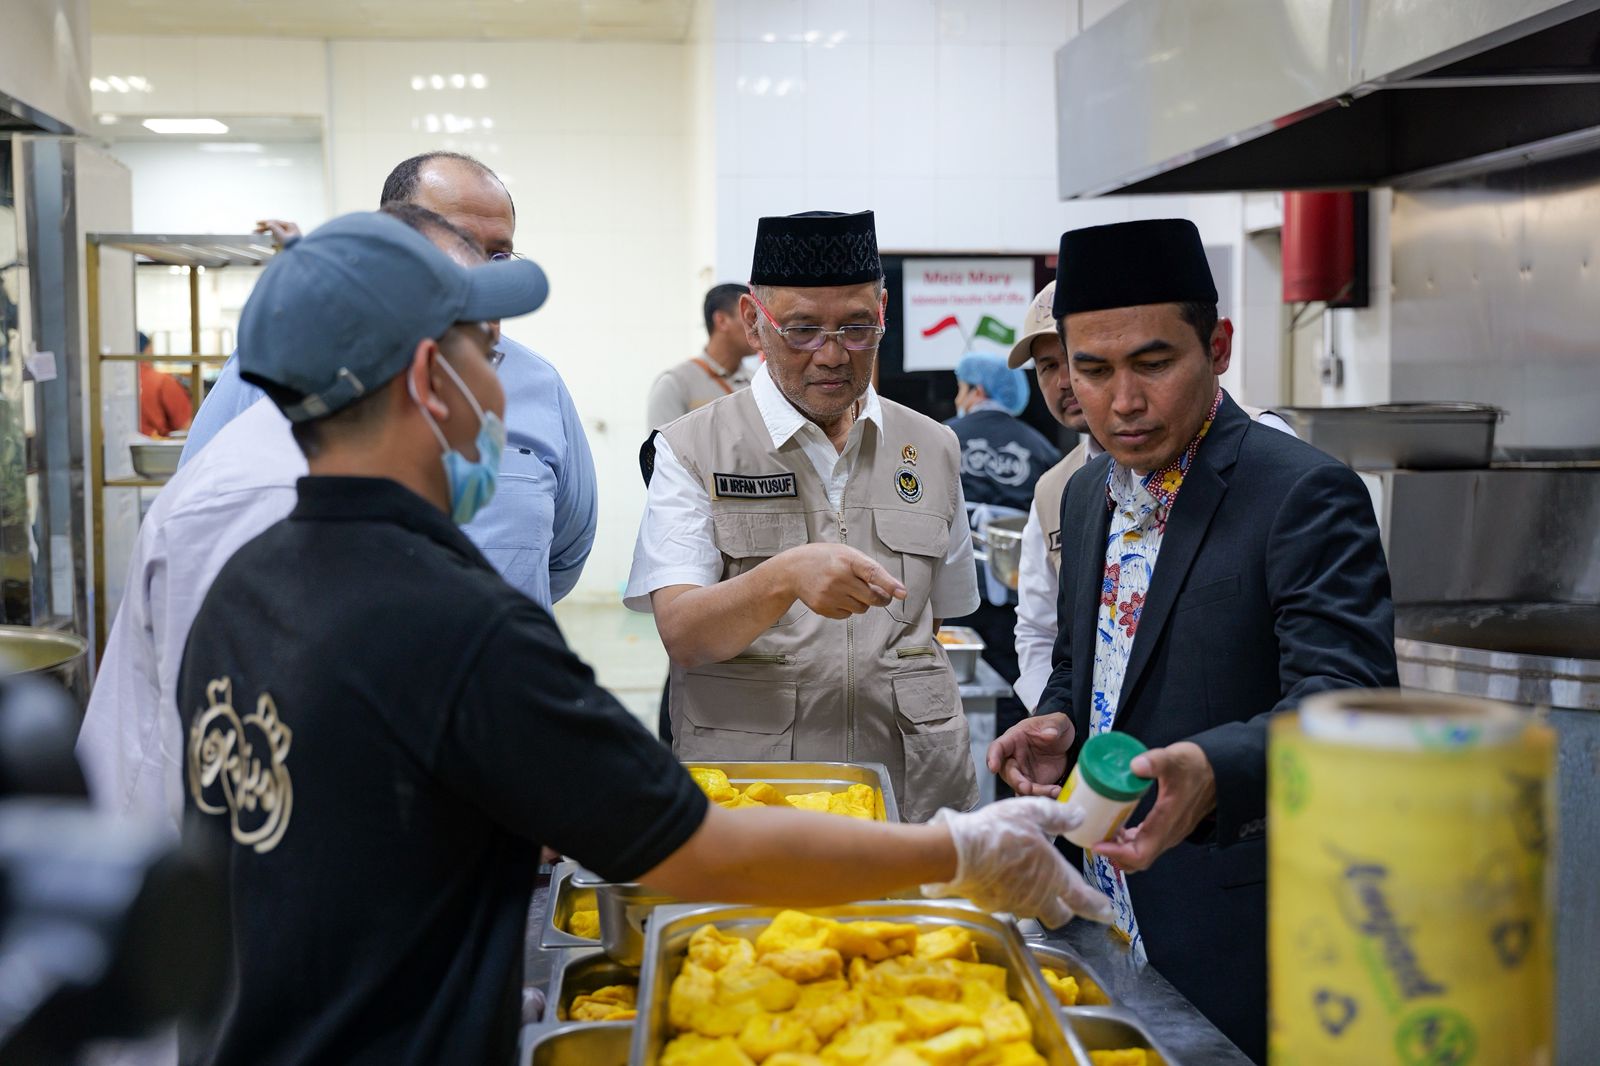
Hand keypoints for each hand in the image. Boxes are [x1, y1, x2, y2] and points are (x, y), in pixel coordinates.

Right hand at [254, 218, 301, 246]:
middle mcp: (291, 229)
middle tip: (256, 230)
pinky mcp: (290, 243)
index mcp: (290, 226)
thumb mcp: (282, 237)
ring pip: (276, 233)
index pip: (275, 222)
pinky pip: (280, 240)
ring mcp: (291, 236)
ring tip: (259, 234)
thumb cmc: (294, 247)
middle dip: (265, 228)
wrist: (300, 257)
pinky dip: (274, 241)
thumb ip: (275, 229)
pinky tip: (271, 245)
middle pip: (275, 227)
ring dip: (268, 234)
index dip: (265, 222)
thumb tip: (268, 223)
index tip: (257, 223)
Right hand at [782, 543, 905, 619]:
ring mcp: (829, 595)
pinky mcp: (823, 608)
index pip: (872, 573)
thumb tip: (892, 588)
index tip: (901, 594)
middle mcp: (838, 578)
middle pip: (872, 598)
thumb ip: (868, 568)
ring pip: (861, 608)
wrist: (793, 570)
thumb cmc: (825, 559)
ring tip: (849, 590)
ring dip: (862, 603)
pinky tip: (837, 596)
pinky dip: (847, 608)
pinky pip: (847, 615)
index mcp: (847, 560)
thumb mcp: (846, 553)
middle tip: (882, 596)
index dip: (889, 584)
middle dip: (881, 599)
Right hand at [922, 798, 1112, 926]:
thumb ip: (1058, 816)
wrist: (957, 853)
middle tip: (1064, 897)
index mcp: (1053, 875)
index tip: (1108, 913)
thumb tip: (1080, 817)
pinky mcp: (993, 905)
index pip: (1082, 899)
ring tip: (1027, 879)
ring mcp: (1014, 904)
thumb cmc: (998, 831)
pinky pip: (1009, 904)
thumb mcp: (1031, 812)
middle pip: (1060, 915)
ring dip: (1036, 899)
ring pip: (1033, 910)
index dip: (1098, 907)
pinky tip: (1002, 877)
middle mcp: (1037, 896)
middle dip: (1066, 909)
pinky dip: (1011, 894)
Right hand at [986, 713, 1074, 796]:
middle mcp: (1014, 758)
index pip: (998, 747)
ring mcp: (1024, 772)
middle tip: (1027, 788)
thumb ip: (1054, 725)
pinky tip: (1057, 792)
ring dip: (1033, 792)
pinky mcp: (1035, 783)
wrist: (1067, 743)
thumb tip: (1050, 734)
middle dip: (1016, 781)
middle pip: (1007, 772)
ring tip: (1053, 790)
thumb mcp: (1058, 721)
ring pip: (1020, 787)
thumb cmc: (1055, 728)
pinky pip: (1034, 794)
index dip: (993, 757)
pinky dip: (1043, 796)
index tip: (992, 768)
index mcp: (1014, 739)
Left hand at [1093, 741, 1216, 872]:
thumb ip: (1155, 761)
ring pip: (1144, 852)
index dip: (1117, 854)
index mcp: (1168, 822)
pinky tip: (1120, 828)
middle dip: (1115, 854)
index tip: (1097, 844)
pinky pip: (1149, 842)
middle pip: (1140, 859)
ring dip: (1122, 849)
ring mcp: (1172, 832)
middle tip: (1095, 838)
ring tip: (1103, 833)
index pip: (1141, 854)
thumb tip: (1135, 765)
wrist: (1221, 770)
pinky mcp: (1172, 827)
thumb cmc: (1197, 765)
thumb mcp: (1175, 759)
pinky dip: (1131, 841)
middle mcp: (1170, 833)